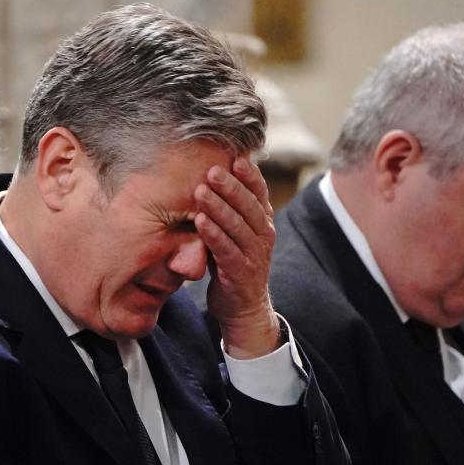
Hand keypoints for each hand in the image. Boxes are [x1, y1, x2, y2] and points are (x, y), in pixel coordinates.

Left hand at [194, 156, 280, 358]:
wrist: (243, 308)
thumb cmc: (233, 264)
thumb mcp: (235, 234)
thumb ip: (229, 210)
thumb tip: (211, 176)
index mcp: (263, 222)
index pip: (260, 192)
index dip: (249, 175)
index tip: (236, 156)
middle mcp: (263, 235)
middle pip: (249, 205)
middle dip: (231, 186)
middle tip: (212, 170)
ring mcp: (254, 255)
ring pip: (238, 226)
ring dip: (219, 207)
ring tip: (200, 191)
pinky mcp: (241, 273)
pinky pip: (226, 250)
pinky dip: (213, 234)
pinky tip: (200, 221)